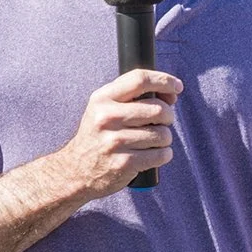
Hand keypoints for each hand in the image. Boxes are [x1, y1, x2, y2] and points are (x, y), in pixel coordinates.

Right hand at [57, 68, 181, 200]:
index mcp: (102, 99)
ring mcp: (115, 141)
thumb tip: (170, 94)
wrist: (75, 171)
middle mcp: (107, 118)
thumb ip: (130, 96)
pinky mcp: (124, 163)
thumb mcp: (102, 109)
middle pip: (158, 108)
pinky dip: (164, 154)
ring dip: (165, 138)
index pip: (139, 80)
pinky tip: (154, 154)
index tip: (177, 87)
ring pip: (162, 134)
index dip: (164, 81)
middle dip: (168, 115)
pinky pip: (161, 155)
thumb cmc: (97, 136)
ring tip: (153, 141)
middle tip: (162, 122)